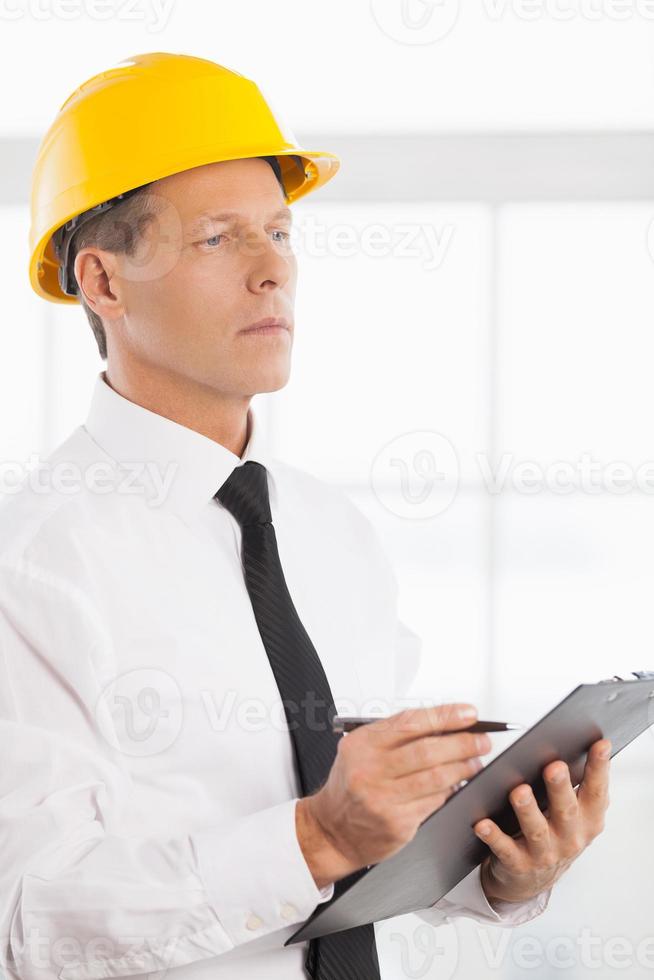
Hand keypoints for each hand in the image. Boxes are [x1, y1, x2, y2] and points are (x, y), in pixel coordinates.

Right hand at [302, 703, 489, 881]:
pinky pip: (435, 802)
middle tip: (481, 740)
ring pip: (436, 778)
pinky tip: (457, 783)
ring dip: (463, 767)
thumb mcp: (361, 750)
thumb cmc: (351, 785)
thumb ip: (395, 736)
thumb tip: (444, 725)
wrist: (332, 830)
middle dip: (463, 743)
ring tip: (475, 761)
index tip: (468, 713)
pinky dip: (451, 790)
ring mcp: (383, 799)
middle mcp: (370, 770)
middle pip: (428, 751)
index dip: (444, 716)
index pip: (410, 722)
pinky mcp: (397, 823)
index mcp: (362, 744)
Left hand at [474, 737, 610, 903]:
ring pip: (536, 830)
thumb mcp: (575, 813)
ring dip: (528, 810)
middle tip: (555, 766)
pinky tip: (482, 824)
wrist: (535, 879)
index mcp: (587, 820)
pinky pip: (505, 849)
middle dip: (560, 788)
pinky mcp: (518, 864)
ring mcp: (545, 853)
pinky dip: (493, 836)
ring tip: (519, 792)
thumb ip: (578, 785)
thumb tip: (575, 745)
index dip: (599, 768)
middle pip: (566, 810)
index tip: (600, 743)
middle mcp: (570, 837)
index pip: (596, 792)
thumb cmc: (555, 833)